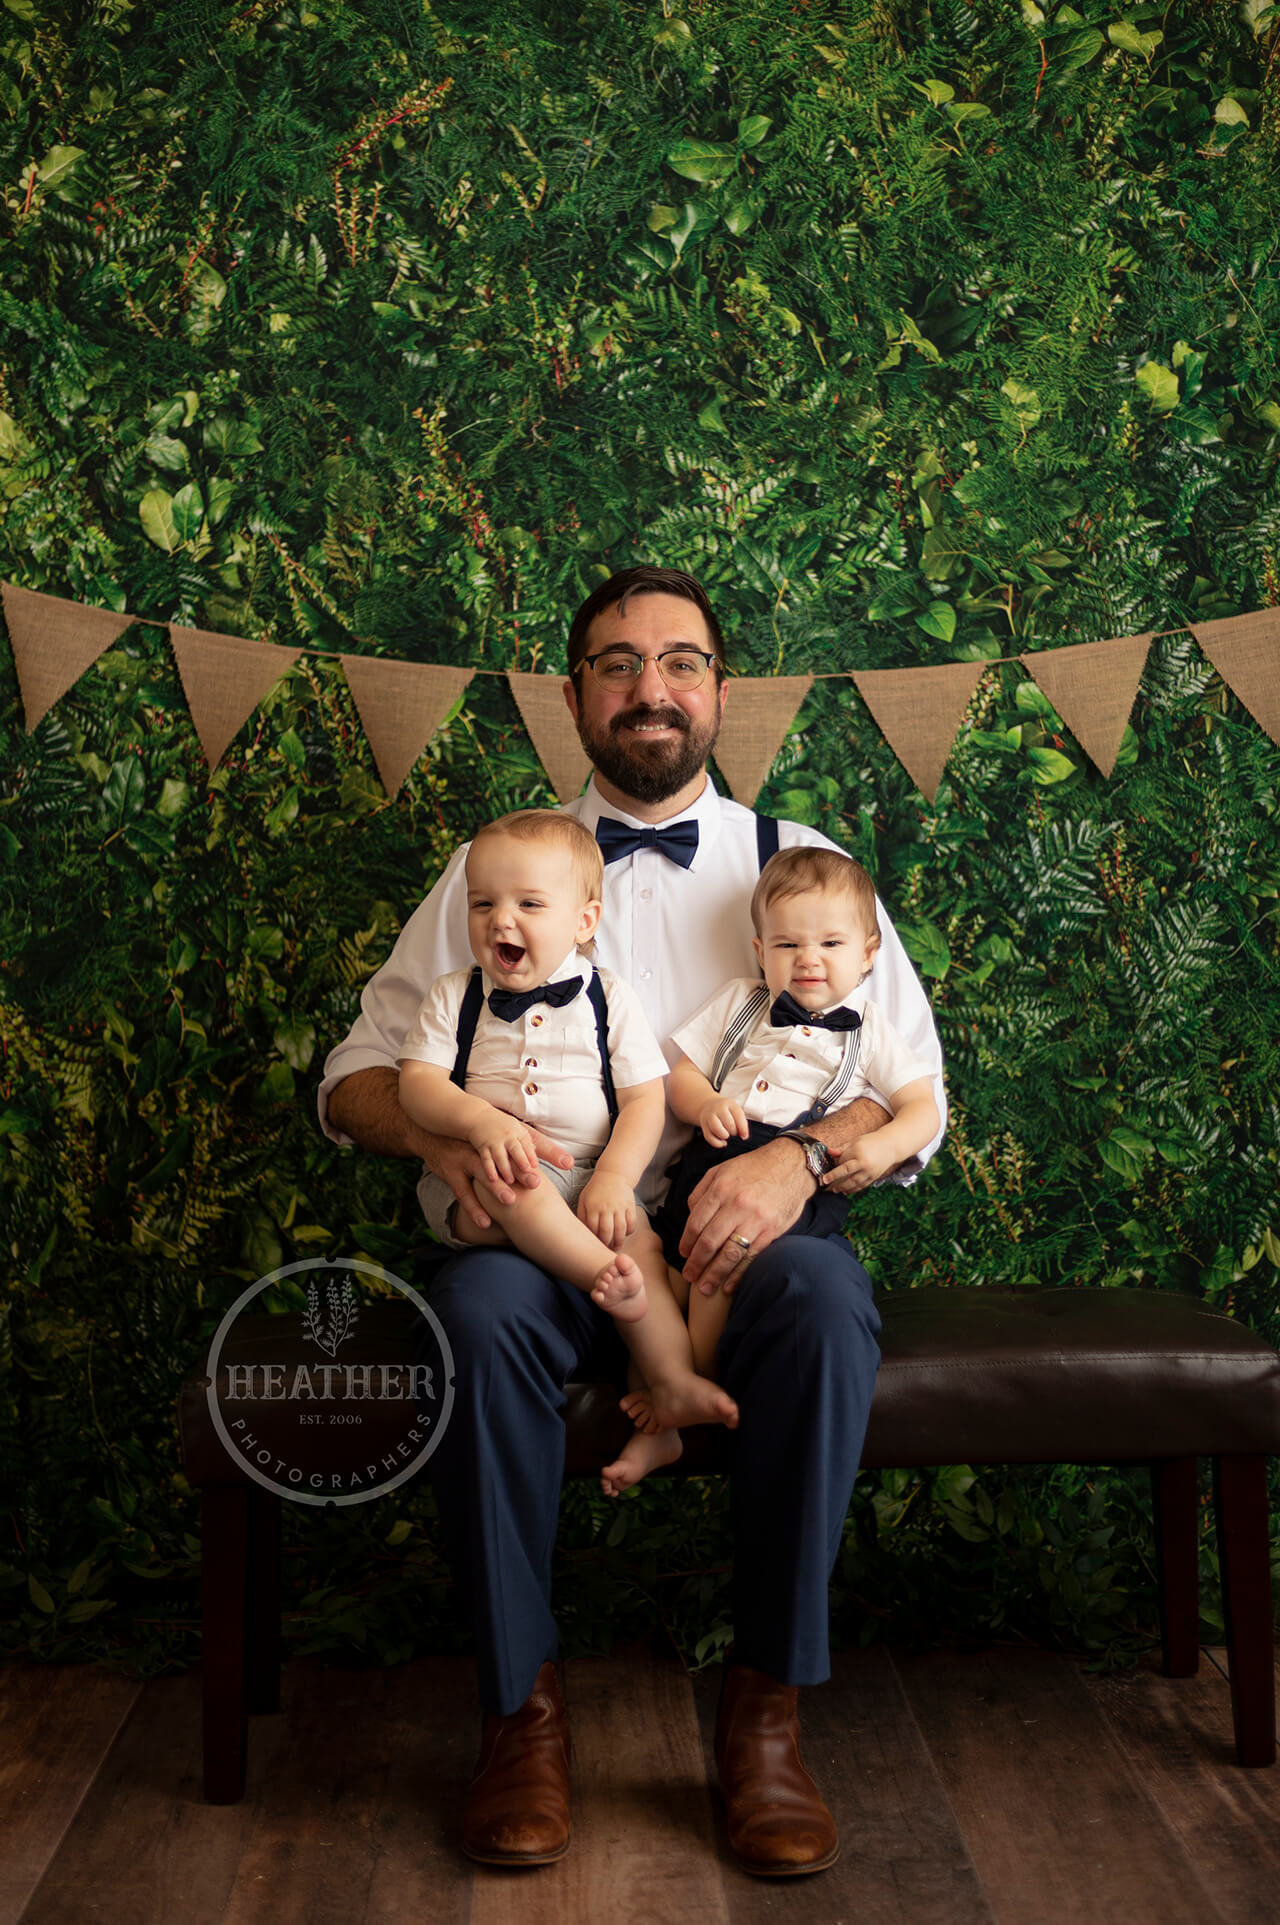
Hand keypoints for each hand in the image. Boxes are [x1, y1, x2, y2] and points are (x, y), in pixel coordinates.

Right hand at [427, 1124, 572, 1229]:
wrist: (437, 1129)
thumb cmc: (482, 1136)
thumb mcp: (506, 1137)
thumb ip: (537, 1149)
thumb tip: (570, 1162)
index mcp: (499, 1139)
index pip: (522, 1149)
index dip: (536, 1159)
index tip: (554, 1169)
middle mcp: (484, 1148)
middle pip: (505, 1160)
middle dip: (520, 1171)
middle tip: (537, 1184)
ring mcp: (466, 1159)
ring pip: (484, 1173)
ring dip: (496, 1187)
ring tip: (511, 1201)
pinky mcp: (451, 1172)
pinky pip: (463, 1191)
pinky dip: (474, 1207)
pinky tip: (486, 1223)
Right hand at [468, 1111, 538, 1187]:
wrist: (478, 1115)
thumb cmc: (501, 1125)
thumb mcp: (515, 1128)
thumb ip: (525, 1141)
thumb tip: (536, 1152)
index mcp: (517, 1132)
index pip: (526, 1143)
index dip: (531, 1154)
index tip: (535, 1165)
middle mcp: (507, 1136)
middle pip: (515, 1149)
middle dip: (521, 1159)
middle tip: (526, 1171)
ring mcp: (494, 1141)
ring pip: (500, 1156)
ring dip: (505, 1169)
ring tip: (511, 1181)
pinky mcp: (482, 1146)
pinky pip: (486, 1159)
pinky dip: (489, 1169)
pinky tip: (493, 1179)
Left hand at [578, 1170, 636, 1250]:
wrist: (613, 1174)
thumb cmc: (596, 1190)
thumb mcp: (583, 1199)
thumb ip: (581, 1215)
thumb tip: (582, 1233)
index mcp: (592, 1206)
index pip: (593, 1229)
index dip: (594, 1240)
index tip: (594, 1246)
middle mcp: (606, 1206)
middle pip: (607, 1231)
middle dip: (606, 1243)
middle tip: (606, 1250)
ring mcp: (620, 1206)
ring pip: (620, 1229)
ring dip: (618, 1241)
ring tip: (616, 1247)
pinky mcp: (630, 1205)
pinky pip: (631, 1222)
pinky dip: (629, 1231)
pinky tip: (624, 1234)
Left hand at [678, 1136, 814, 1296]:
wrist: (792, 1165)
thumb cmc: (754, 1168)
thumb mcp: (722, 1169)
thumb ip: (702, 1191)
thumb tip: (690, 1215)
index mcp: (721, 1189)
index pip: (696, 1222)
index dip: (687, 1242)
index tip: (683, 1254)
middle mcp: (737, 1205)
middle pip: (710, 1241)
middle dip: (696, 1263)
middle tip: (689, 1275)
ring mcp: (756, 1220)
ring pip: (730, 1253)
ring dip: (714, 1274)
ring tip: (705, 1288)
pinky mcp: (772, 1231)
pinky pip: (751, 1257)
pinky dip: (738, 1274)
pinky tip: (729, 1285)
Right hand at [699, 1096, 749, 1147]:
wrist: (709, 1106)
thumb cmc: (727, 1112)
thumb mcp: (736, 1112)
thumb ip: (742, 1123)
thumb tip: (744, 1137)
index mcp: (730, 1103)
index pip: (739, 1116)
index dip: (743, 1129)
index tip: (744, 1136)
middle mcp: (718, 1108)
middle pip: (729, 1124)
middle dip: (734, 1132)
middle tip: (734, 1132)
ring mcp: (709, 1116)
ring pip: (717, 1129)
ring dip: (725, 1136)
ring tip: (727, 1135)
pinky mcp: (704, 1125)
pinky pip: (709, 1137)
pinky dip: (717, 1143)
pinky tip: (722, 1142)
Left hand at [822, 1132, 896, 1194]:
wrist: (891, 1146)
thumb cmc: (871, 1141)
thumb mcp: (856, 1141)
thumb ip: (841, 1148)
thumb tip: (828, 1151)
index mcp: (859, 1153)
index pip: (843, 1164)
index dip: (833, 1172)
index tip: (824, 1178)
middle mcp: (865, 1164)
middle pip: (847, 1176)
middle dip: (835, 1182)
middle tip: (825, 1186)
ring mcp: (870, 1172)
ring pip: (854, 1183)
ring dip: (843, 1188)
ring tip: (834, 1190)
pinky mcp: (874, 1177)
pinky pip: (861, 1186)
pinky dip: (853, 1190)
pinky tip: (845, 1191)